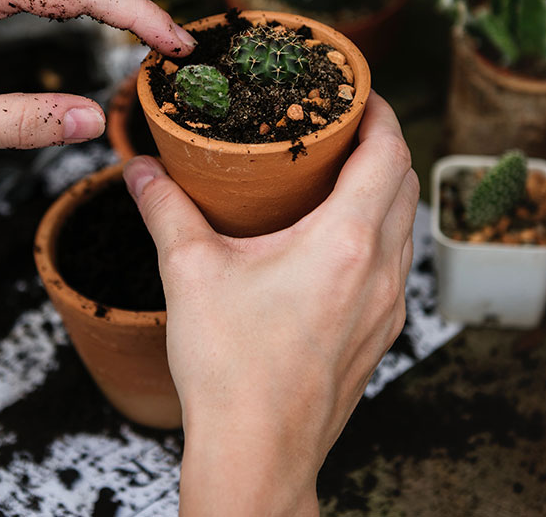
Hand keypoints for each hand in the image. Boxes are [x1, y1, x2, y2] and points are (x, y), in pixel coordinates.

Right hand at [123, 92, 418, 516]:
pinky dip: (378, 232)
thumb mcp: (189, 273)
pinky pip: (395, 264)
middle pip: (406, 183)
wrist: (257, 454)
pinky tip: (334, 240)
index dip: (380, 111)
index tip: (357, 91)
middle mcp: (381, 271)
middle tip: (340, 126)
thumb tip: (140, 168)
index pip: (389, 152)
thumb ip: (164, 209)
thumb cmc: (230, 369)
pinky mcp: (380, 335)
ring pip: (405, 225)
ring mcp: (388, 307)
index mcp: (346, 242)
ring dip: (383, 189)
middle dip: (382, 144)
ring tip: (337, 175)